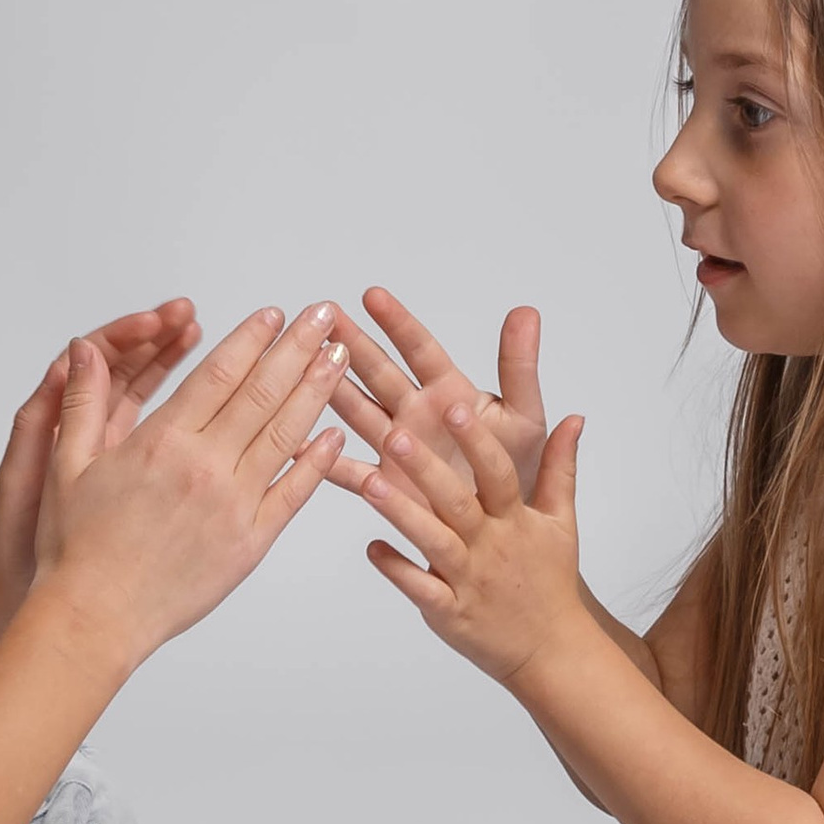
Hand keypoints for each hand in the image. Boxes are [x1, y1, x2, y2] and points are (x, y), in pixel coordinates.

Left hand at [0, 300, 200, 620]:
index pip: (95, 363)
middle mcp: (88, 428)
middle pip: (129, 368)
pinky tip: (224, 397)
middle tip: (191, 315)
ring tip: (207, 338)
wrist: (42, 595)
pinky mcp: (138, 471)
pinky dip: (192, 410)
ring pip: (152, 393)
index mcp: (59, 421)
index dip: (127, 337)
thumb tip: (66, 358)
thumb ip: (45, 417)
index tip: (157, 321)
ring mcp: (116, 448)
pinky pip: (167, 430)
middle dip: (159, 337)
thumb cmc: (23, 541)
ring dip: (177, 363)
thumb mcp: (28, 476)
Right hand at [31, 304, 348, 665]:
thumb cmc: (75, 546)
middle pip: (262, 393)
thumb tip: (83, 347)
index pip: (219, 374)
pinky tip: (334, 435)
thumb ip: (83, 400)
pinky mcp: (250, 543)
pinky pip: (292, 495)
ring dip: (316, 392)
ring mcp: (233, 506)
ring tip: (339, 357)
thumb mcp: (66, 464)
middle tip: (325, 315)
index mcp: (161, 441)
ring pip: (285, 435)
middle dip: (298, 348)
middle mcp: (204, 467)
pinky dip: (316, 462)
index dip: (251, 339)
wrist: (95, 617)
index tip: (275, 314)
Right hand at [325, 288, 548, 507]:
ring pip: (358, 410)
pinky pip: (351, 471)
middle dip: (352, 344)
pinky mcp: (387, 484)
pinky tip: (297, 444)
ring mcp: (397, 446)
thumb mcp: (524, 416)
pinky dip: (325, 460)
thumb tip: (526, 312)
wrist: (507, 527)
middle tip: (323, 316)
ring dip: (332, 389)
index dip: (396, 322)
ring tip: (304, 365)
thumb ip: (519, 367)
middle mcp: (416, 413)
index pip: (419, 349)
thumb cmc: (517, 469)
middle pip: (379, 372)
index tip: (372, 296)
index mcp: (450, 392)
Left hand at [360, 390, 587, 687]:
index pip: (497, 474)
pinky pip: (421, 590)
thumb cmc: (551, 581)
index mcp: (516, 521)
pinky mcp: (450, 612)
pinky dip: (397, 570)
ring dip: (402, 514)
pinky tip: (372, 549)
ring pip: (433, 542)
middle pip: (458, 502)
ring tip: (370, 484)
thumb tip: (574, 418)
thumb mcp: (561, 521)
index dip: (477, 442)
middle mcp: (491, 547)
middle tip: (395, 433)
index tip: (455, 407)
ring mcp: (468, 580)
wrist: (553, 650)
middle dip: (427, 468)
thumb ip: (559, 468)